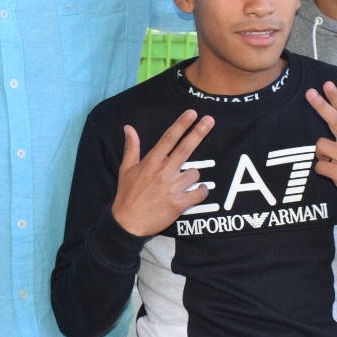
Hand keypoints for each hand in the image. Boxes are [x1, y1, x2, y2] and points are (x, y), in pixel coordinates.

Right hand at [110, 110, 215, 236]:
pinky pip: (199, 193)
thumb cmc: (126, 195)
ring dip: (193, 175)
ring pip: (194, 173)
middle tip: (210, 120)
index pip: (169, 138)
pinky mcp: (179, 204)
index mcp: (151, 162)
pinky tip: (198, 190)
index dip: (181, 124)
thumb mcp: (126, 169)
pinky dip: (201, 191)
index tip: (192, 113)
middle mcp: (163, 172)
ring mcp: (172, 188)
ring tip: (184, 181)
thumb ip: (132, 147)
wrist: (127, 223)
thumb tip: (128, 127)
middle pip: (186, 149)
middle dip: (199, 132)